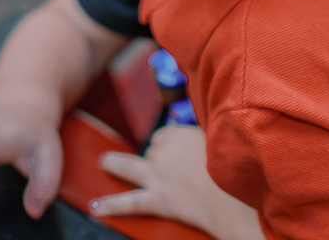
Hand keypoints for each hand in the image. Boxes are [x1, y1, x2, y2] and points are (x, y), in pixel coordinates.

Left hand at [91, 125, 261, 239]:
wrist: (233, 198)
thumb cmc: (233, 167)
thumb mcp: (219, 138)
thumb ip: (205, 132)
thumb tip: (201, 123)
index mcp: (178, 133)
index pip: (165, 134)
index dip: (171, 144)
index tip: (179, 151)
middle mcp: (163, 152)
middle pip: (152, 149)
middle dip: (156, 156)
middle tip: (170, 166)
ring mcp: (157, 176)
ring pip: (130, 167)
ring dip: (114, 164)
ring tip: (103, 162)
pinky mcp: (157, 200)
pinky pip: (129, 203)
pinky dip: (110, 205)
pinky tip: (94, 206)